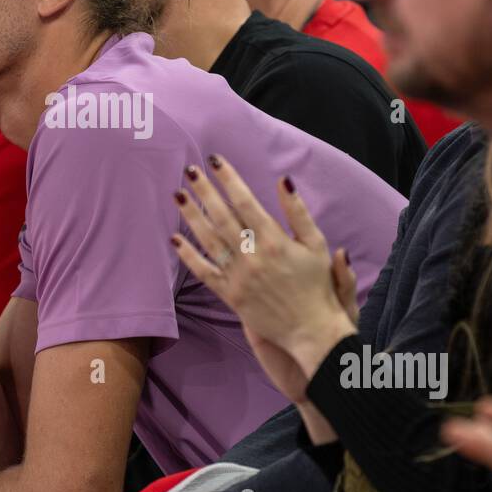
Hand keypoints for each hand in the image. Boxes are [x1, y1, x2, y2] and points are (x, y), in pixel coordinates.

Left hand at [170, 155, 355, 401]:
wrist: (311, 330)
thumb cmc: (316, 285)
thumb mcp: (316, 244)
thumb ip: (297, 212)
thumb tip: (283, 180)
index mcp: (274, 240)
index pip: (245, 201)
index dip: (229, 179)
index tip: (215, 160)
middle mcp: (252, 256)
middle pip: (221, 216)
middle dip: (204, 191)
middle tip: (189, 170)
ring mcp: (238, 277)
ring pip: (208, 240)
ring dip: (192, 216)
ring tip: (178, 195)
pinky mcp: (230, 295)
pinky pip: (204, 272)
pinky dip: (188, 255)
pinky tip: (175, 239)